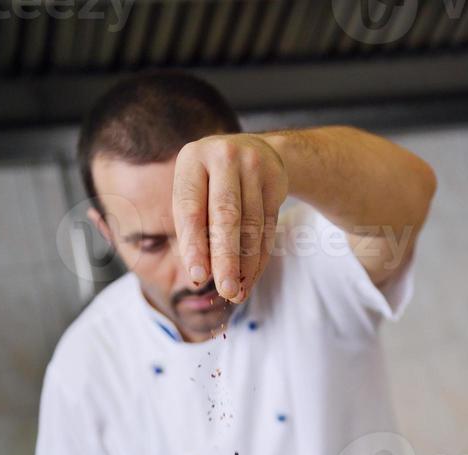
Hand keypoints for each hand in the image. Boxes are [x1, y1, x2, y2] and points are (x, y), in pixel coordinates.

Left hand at [173, 133, 287, 302]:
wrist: (254, 149)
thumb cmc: (211, 183)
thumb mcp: (195, 195)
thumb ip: (192, 230)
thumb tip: (199, 277)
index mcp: (192, 160)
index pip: (191, 209)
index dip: (194, 245)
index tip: (197, 277)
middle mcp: (223, 157)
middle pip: (227, 216)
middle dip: (226, 258)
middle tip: (225, 290)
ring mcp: (254, 165)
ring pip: (252, 225)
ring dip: (245, 264)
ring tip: (237, 292)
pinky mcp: (276, 180)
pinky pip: (269, 227)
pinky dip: (259, 257)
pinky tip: (250, 278)